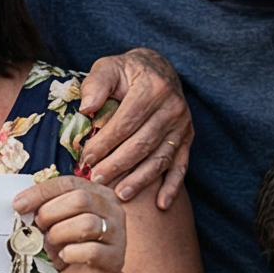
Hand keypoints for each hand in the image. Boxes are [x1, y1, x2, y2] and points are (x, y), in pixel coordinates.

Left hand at [14, 174, 129, 272]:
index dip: (41, 192)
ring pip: (87, 224)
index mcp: (98, 195)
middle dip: (50, 213)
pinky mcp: (115, 259)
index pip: (69, 183)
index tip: (18, 204)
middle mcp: (112, 210)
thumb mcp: (57, 224)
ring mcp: (117, 234)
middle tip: (38, 226)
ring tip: (51, 243)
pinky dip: (71, 253)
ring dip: (59, 234)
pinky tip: (64, 257)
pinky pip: (91, 251)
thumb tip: (22, 204)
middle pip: (80, 199)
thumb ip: (46, 209)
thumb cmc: (72, 249)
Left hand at [77, 49, 193, 208]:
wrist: (160, 69)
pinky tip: (161, 205)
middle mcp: (172, 108)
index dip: (105, 143)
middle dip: (118, 165)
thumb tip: (87, 109)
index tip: (86, 159)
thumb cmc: (128, 71)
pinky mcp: (187, 139)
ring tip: (120, 195)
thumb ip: (96, 84)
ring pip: (160, 158)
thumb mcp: (108, 67)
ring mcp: (182, 126)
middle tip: (96, 180)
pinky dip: (172, 187)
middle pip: (142, 143)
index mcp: (153, 88)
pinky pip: (181, 166)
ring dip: (140, 180)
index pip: (126, 122)